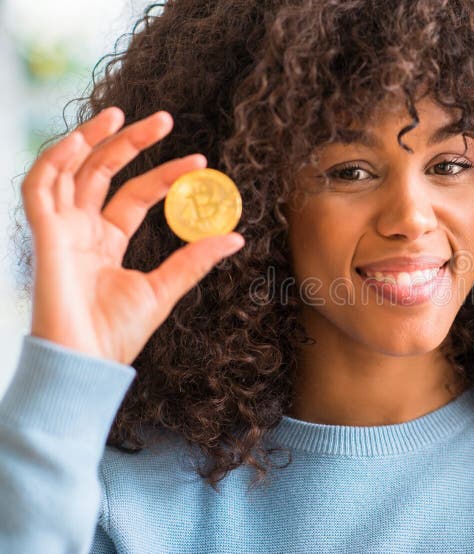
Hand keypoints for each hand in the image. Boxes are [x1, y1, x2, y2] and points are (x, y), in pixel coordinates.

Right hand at [22, 107, 244, 365]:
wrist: (88, 364)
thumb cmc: (118, 334)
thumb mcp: (164, 290)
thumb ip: (194, 260)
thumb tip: (235, 236)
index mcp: (106, 242)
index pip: (136, 195)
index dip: (164, 175)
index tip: (199, 161)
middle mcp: (82, 231)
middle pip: (103, 173)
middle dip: (131, 143)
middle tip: (166, 119)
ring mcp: (60, 231)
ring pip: (71, 170)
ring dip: (92, 139)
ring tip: (121, 114)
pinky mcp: (44, 236)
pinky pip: (39, 187)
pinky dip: (55, 160)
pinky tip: (82, 139)